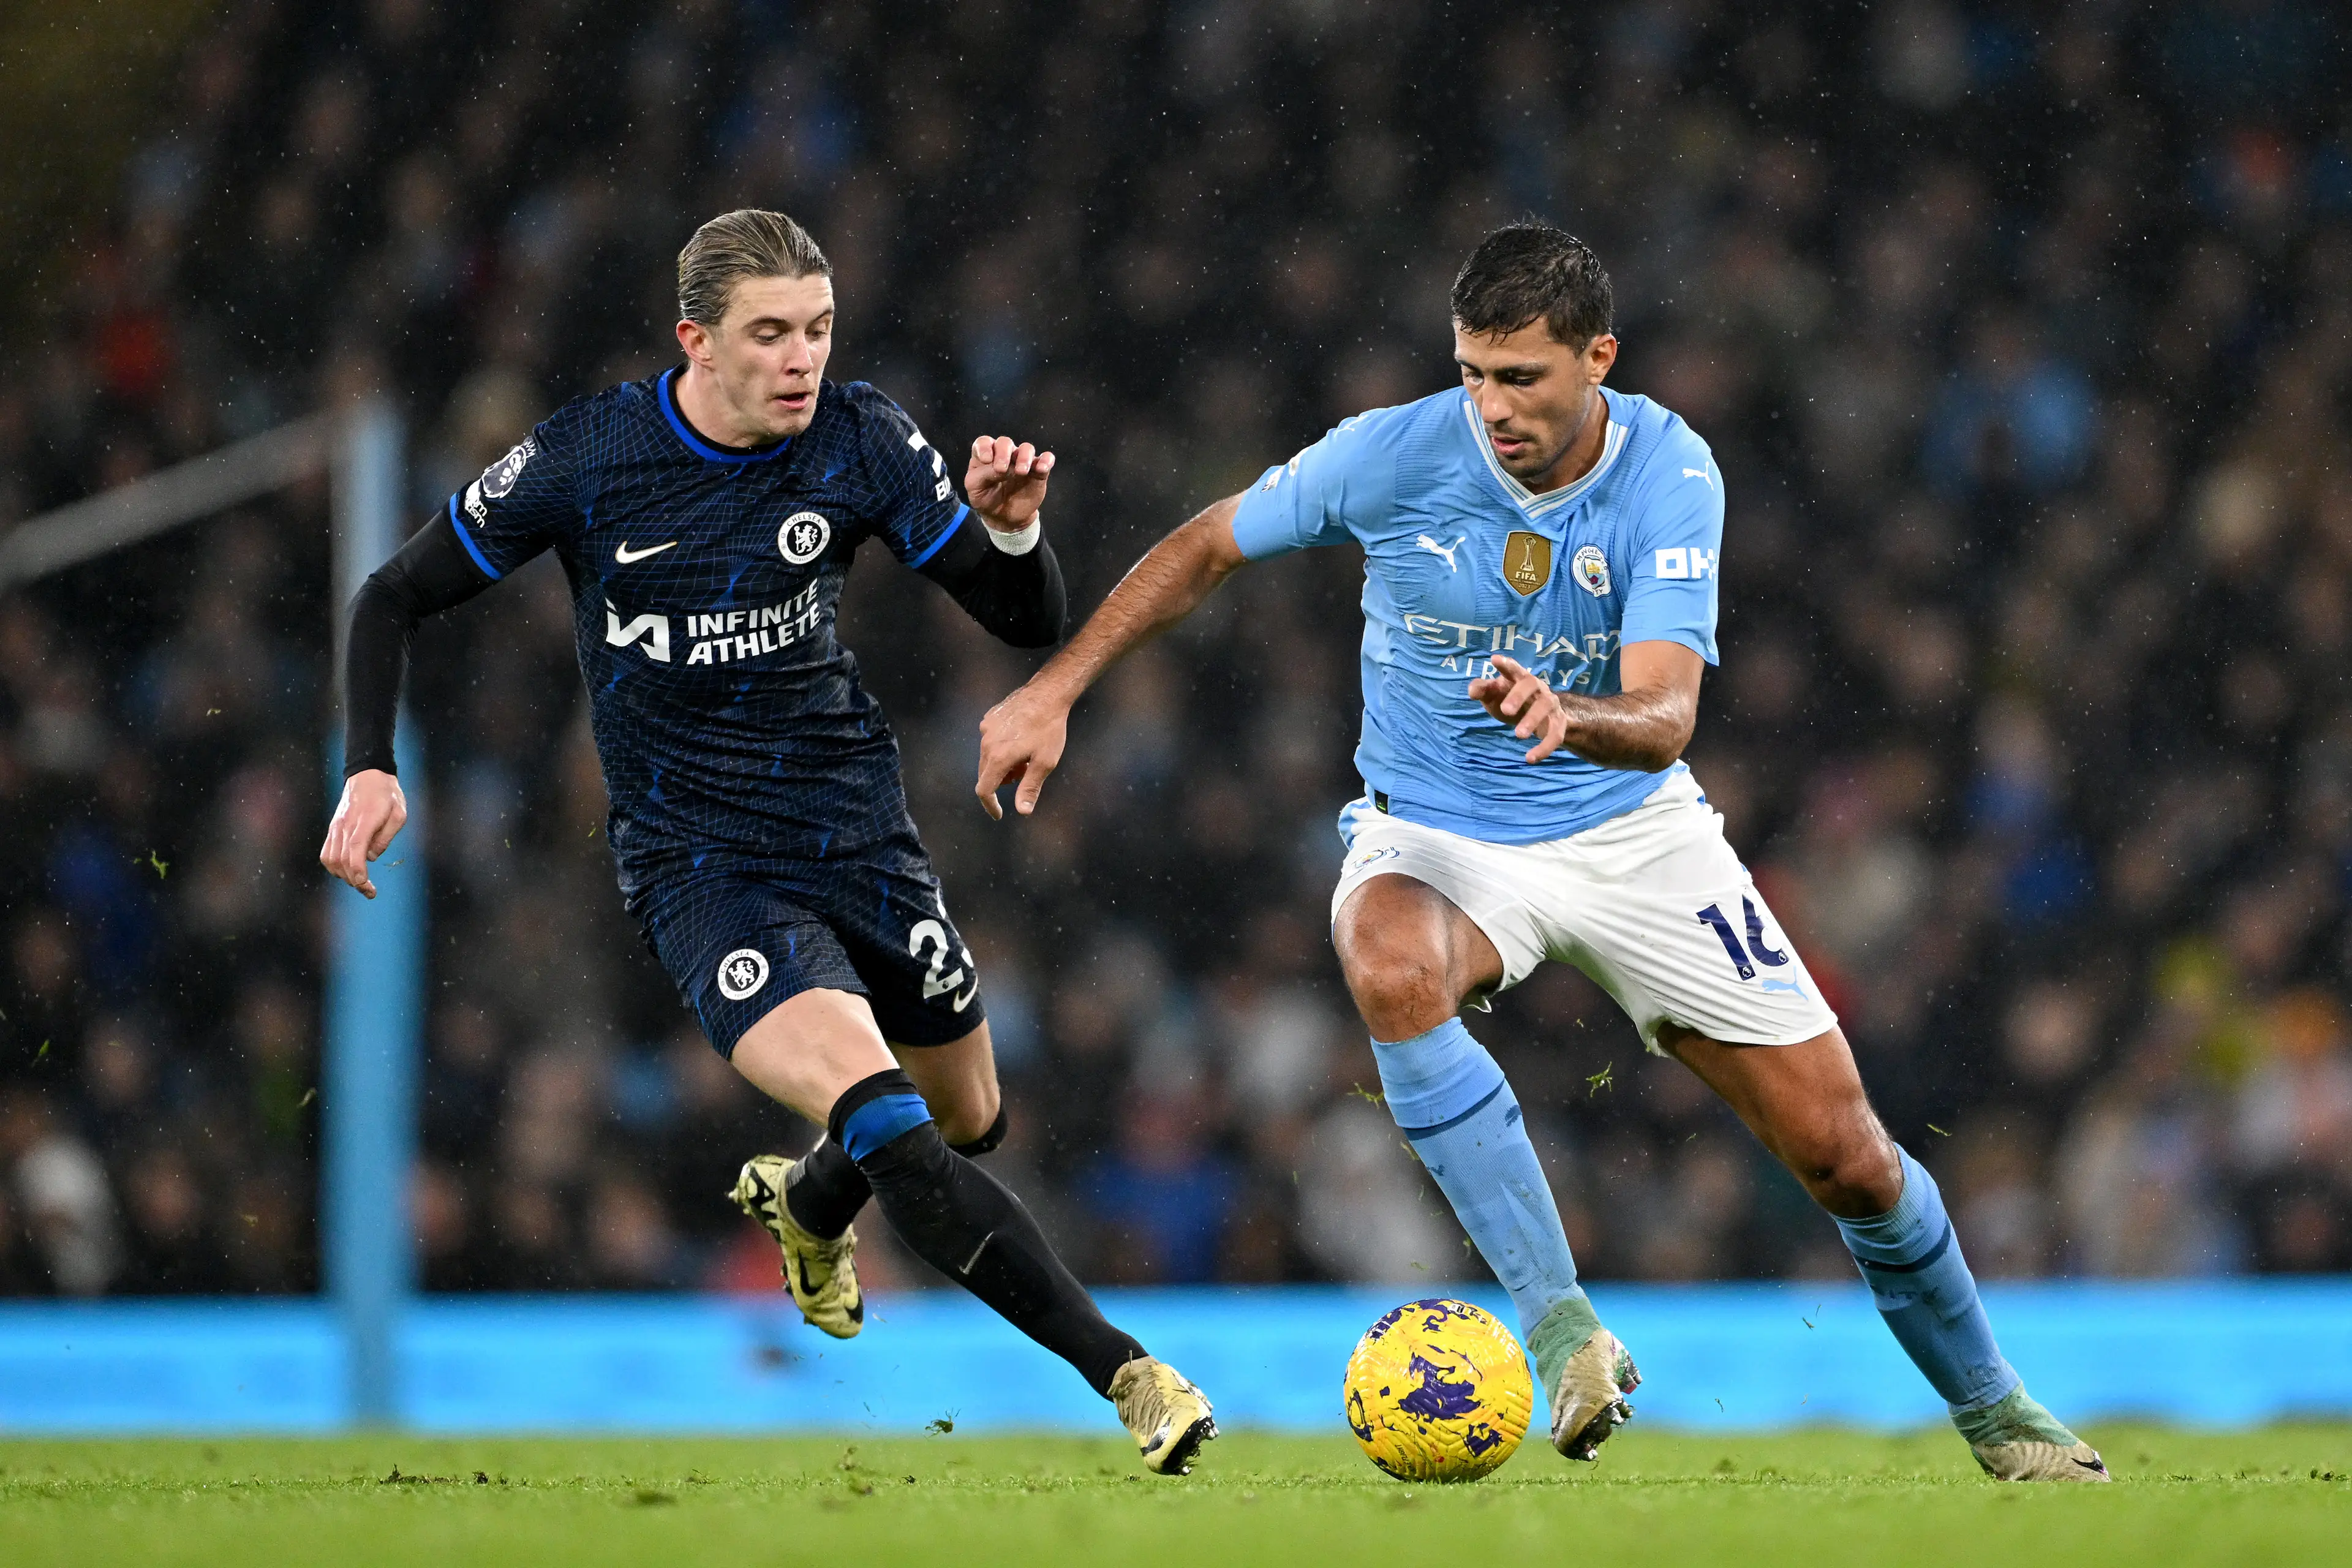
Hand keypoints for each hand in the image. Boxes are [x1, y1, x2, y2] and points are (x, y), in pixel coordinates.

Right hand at [320, 768, 407, 897]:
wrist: (368, 775)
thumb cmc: (387, 795)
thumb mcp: (399, 814)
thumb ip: (386, 836)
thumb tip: (372, 856)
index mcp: (364, 821)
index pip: (355, 850)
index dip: (357, 871)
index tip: (365, 885)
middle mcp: (345, 825)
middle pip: (342, 860)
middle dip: (355, 881)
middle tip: (370, 892)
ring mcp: (336, 827)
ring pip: (331, 859)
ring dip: (344, 876)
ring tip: (361, 884)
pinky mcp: (333, 829)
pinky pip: (327, 853)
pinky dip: (335, 866)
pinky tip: (348, 872)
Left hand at [965, 435, 1053, 531]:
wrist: (1004, 518)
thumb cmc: (986, 499)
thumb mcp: (975, 489)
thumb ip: (984, 475)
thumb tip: (1001, 468)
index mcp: (986, 456)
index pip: (984, 442)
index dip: (984, 447)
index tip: (986, 460)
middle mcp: (1004, 455)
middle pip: (1005, 442)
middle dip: (1003, 452)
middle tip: (1001, 469)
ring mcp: (1022, 462)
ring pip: (1026, 448)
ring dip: (1024, 457)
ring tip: (1021, 472)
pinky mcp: (1038, 472)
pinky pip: (1046, 459)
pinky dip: (1046, 461)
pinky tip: (1042, 468)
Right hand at [975, 681, 1070, 819]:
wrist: (1048, 693)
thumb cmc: (1050, 729)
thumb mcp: (1045, 762)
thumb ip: (1030, 788)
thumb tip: (1022, 812)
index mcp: (999, 757)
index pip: (984, 790)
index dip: (990, 805)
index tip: (998, 814)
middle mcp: (987, 743)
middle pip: (986, 774)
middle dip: (1003, 781)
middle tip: (1026, 773)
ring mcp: (986, 728)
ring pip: (988, 757)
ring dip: (1003, 764)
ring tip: (1027, 756)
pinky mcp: (989, 718)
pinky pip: (990, 741)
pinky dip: (1001, 748)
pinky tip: (1021, 739)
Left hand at [1468, 654, 1569, 762]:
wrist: (1537, 717)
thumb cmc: (1510, 700)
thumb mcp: (1493, 696)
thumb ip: (1482, 690)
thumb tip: (1472, 691)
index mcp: (1519, 678)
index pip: (1513, 668)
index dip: (1506, 664)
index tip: (1494, 660)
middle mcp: (1537, 688)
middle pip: (1531, 684)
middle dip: (1519, 696)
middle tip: (1505, 711)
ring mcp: (1550, 704)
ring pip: (1546, 707)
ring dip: (1533, 720)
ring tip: (1518, 736)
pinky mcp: (1558, 723)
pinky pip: (1556, 735)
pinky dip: (1544, 747)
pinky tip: (1530, 759)